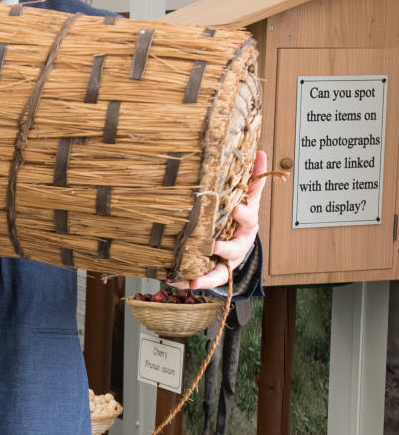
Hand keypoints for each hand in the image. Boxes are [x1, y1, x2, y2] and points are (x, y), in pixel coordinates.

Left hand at [177, 149, 266, 290]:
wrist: (239, 242)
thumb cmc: (241, 217)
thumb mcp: (250, 197)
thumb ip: (254, 178)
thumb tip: (260, 152)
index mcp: (248, 226)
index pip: (249, 219)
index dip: (244, 215)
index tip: (236, 208)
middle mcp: (239, 247)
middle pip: (235, 250)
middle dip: (224, 248)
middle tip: (212, 246)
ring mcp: (227, 262)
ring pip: (220, 273)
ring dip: (206, 278)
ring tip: (192, 281)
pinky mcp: (214, 273)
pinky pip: (204, 280)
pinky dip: (192, 282)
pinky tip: (173, 281)